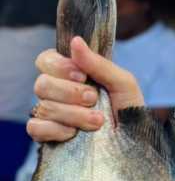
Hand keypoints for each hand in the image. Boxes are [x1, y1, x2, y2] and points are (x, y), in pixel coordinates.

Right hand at [28, 36, 143, 142]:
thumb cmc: (129, 108)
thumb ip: (98, 63)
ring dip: (74, 115)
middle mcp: (57, 92)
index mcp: (71, 74)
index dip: (60, 67)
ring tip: (97, 121)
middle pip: (41, 84)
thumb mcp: (122, 82)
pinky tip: (75, 134)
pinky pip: (35, 128)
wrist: (134, 139)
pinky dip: (56, 130)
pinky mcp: (47, 135)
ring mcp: (51, 114)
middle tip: (93, 100)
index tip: (83, 76)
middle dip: (70, 93)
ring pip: (43, 107)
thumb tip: (75, 41)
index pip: (46, 60)